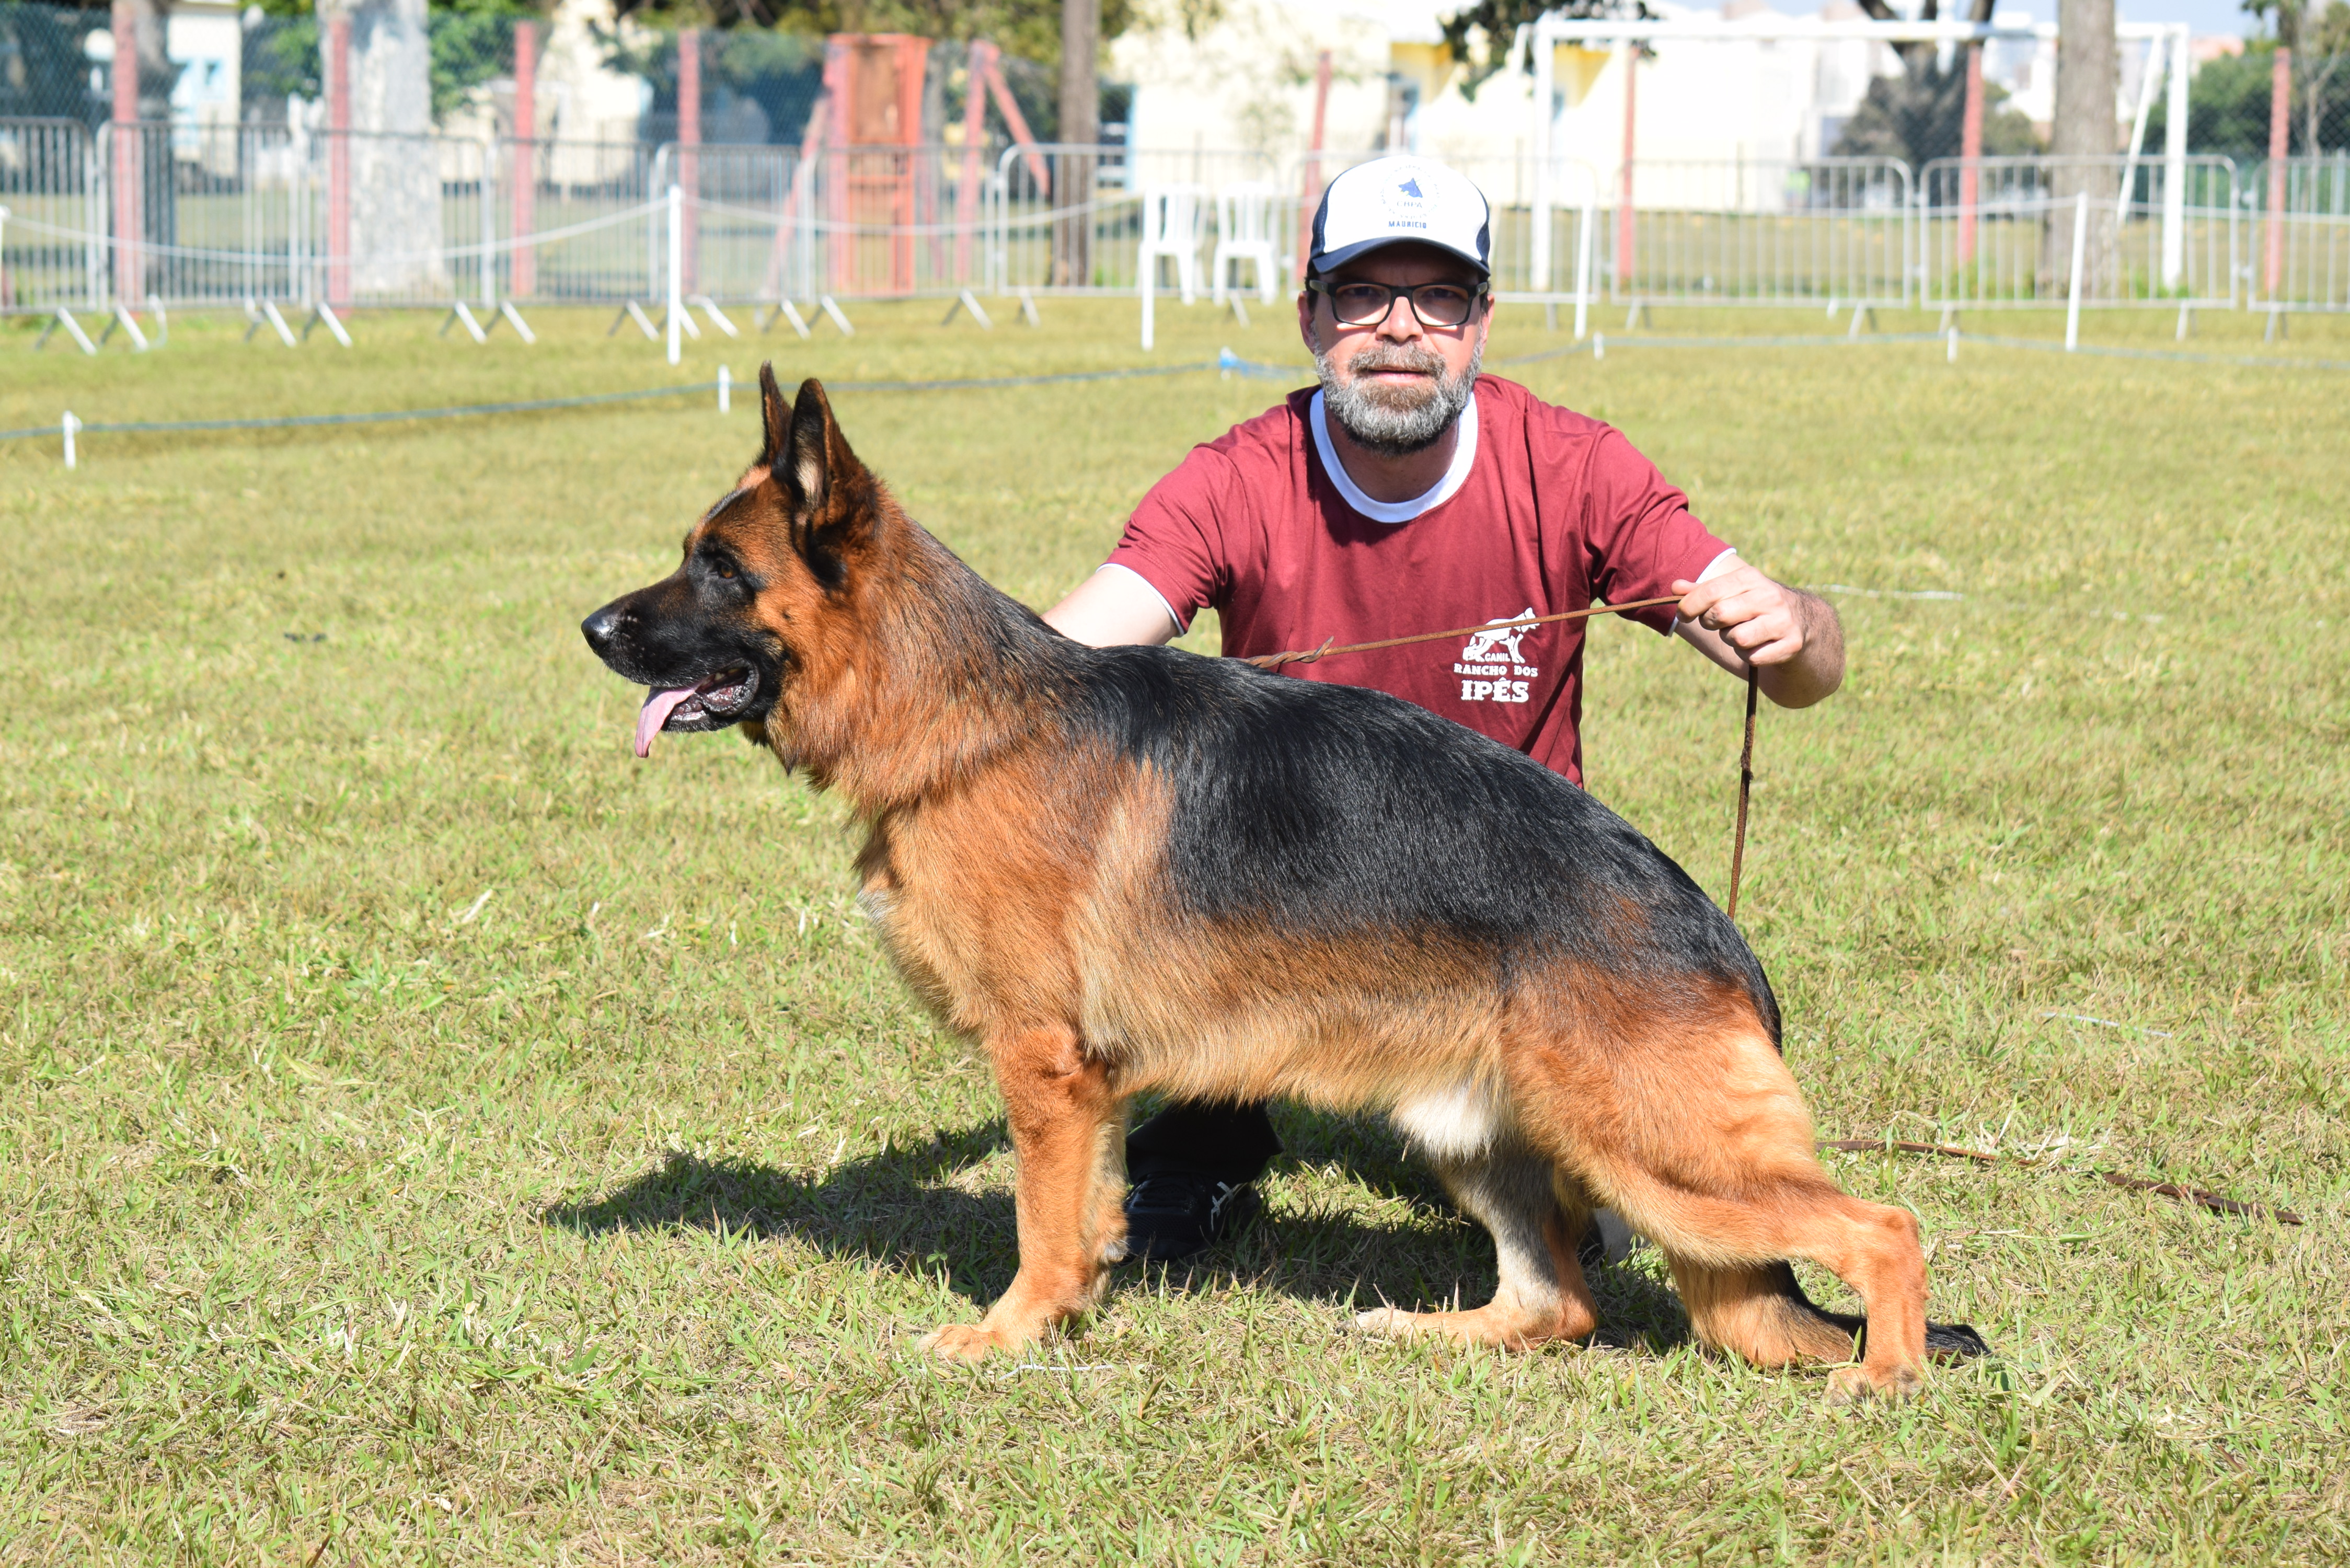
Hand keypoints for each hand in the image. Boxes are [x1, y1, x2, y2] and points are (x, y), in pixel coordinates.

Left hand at [1672, 565, 1809, 666]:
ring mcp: (1783, 620)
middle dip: (1712, 623)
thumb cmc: (1753, 605)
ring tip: (1743, 633)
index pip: (1710, 592)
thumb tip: (1675, 586)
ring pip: (1736, 639)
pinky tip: (1759, 645)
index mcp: (1751, 577)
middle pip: (1720, 615)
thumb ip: (1701, 590)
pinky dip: (1749, 656)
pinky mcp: (1791, 644)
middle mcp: (1769, 596)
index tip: (1683, 614)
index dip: (1689, 606)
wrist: (1801, 621)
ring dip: (1732, 640)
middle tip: (1719, 623)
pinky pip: (1753, 657)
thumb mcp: (1731, 591)